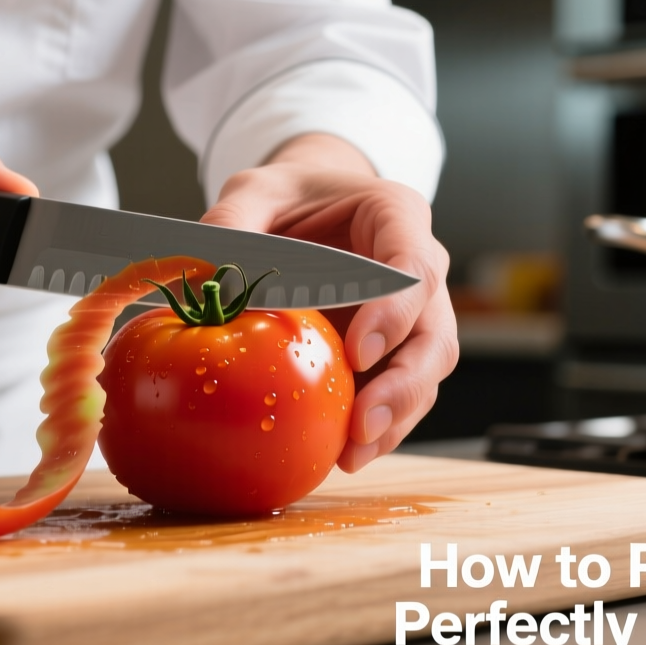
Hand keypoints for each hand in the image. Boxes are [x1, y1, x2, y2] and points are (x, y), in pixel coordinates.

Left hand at [201, 134, 456, 471]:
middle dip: (405, 385)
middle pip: (435, 334)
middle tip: (363, 423)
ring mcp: (414, 316)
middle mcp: (420, 270)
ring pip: (426, 373)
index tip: (359, 352)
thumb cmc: (288, 196)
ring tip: (352, 455)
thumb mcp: (254, 189)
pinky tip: (341, 454)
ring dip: (396, 419)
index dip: (395, 313)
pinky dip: (377, 427)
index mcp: (397, 216)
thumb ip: (233, 220)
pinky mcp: (395, 352)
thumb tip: (210, 282)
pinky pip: (399, 393)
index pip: (414, 268)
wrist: (308, 209)